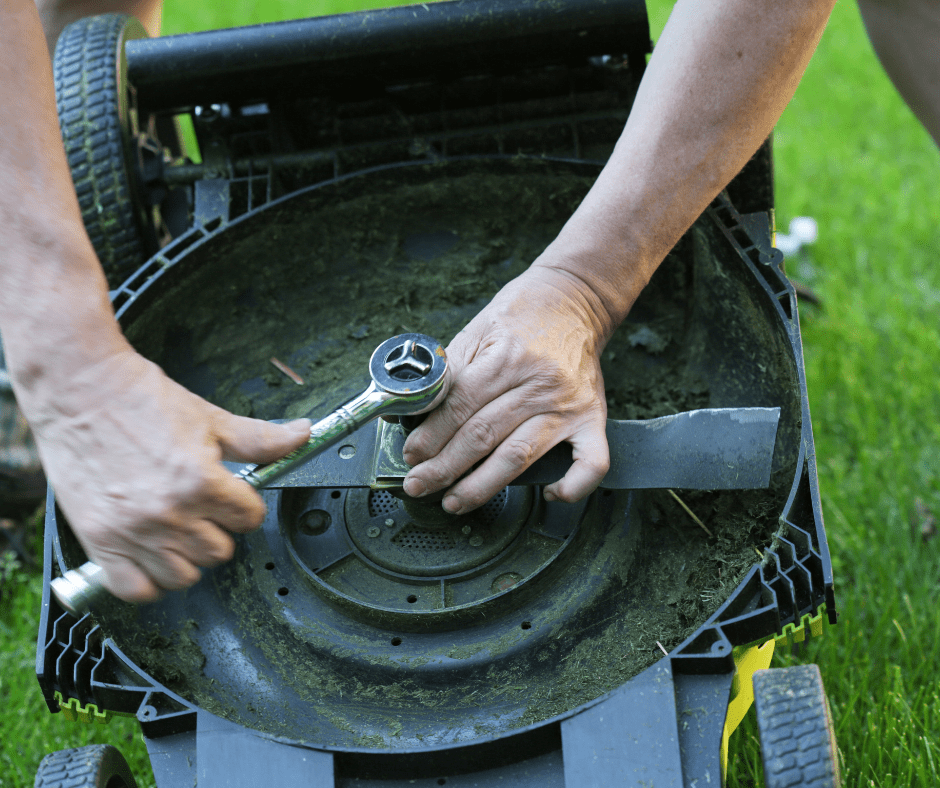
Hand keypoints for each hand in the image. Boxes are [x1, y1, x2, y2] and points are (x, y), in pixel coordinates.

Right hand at [28, 349, 309, 602]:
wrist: (78, 389)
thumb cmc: (141, 400)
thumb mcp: (210, 418)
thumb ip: (260, 438)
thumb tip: (304, 435)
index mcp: (200, 482)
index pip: (250, 519)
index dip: (245, 505)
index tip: (231, 495)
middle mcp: (167, 513)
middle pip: (219, 552)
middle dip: (217, 529)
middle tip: (201, 506)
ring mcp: (131, 532)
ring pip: (183, 576)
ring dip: (186, 557)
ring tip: (178, 530)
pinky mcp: (98, 541)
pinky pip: (135, 589)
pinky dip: (147, 580)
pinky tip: (152, 555)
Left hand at [401, 264, 612, 513]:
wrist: (575, 298)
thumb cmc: (521, 314)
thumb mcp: (476, 331)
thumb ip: (448, 373)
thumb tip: (412, 411)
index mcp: (506, 357)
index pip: (460, 406)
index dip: (431, 435)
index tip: (412, 455)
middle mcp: (539, 383)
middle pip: (484, 435)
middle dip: (445, 467)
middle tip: (420, 484)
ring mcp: (568, 405)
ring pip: (521, 456)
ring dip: (483, 485)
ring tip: (455, 501)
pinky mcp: (593, 417)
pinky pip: (592, 462)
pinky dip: (574, 486)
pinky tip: (550, 496)